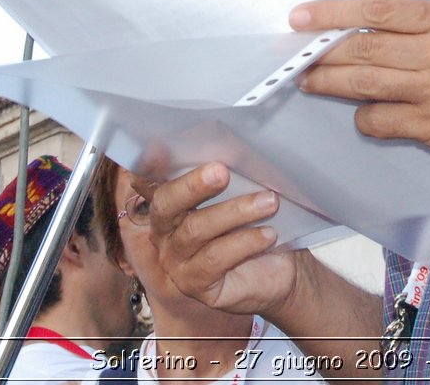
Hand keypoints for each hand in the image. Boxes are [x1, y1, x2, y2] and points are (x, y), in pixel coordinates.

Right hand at [137, 164, 307, 318]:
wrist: (281, 270)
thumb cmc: (257, 223)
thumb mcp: (243, 194)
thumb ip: (226, 175)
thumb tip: (230, 148)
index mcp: (170, 204)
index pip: (150, 180)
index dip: (148, 164)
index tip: (156, 144)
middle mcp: (164, 232)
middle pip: (166, 204)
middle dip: (192, 185)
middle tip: (222, 171)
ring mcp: (175, 262)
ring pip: (195, 230)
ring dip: (235, 212)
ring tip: (269, 202)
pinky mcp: (194, 285)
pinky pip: (215, 259)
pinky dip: (245, 242)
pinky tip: (268, 234)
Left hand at [293, 0, 429, 179]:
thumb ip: (420, 27)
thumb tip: (362, 28)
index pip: (375, 9)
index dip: (331, 12)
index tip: (301, 17)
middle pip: (362, 47)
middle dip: (321, 53)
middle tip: (297, 58)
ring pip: (364, 84)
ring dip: (329, 84)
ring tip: (311, 83)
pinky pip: (381, 121)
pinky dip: (365, 118)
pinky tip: (365, 116)